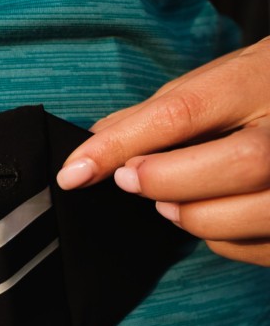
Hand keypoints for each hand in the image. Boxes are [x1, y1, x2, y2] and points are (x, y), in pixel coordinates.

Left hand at [56, 37, 269, 266]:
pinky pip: (259, 246)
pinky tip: (216, 212)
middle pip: (241, 164)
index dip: (121, 146)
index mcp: (259, 79)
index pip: (183, 113)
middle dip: (168, 182)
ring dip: (193, 216)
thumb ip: (154, 113)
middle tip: (131, 180)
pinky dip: (222, 238)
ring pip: (251, 213)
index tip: (75, 172)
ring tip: (171, 201)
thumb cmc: (260, 90)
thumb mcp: (214, 81)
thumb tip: (93, 141)